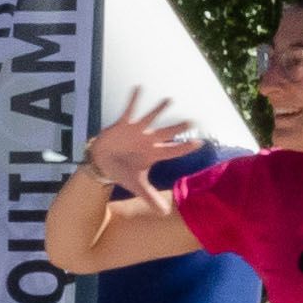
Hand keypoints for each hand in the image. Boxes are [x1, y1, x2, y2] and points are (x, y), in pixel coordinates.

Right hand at [79, 96, 202, 187]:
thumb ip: (150, 198)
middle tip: (193, 121)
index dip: (185, 147)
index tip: (199, 142)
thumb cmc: (122, 172)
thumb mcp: (137, 186)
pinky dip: (133, 100)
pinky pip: (130, 110)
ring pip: (150, 119)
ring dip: (159, 110)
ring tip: (170, 100)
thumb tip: (164, 214)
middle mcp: (148, 141)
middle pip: (166, 133)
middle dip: (178, 128)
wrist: (103, 163)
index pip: (173, 151)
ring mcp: (137, 132)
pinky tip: (138, 88)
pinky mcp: (123, 125)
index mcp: (153, 154)